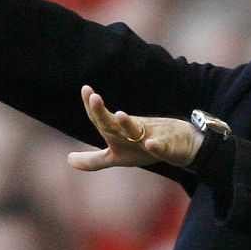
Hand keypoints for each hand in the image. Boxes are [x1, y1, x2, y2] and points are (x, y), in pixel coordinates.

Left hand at [68, 85, 203, 170]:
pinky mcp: (168, 148)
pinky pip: (162, 147)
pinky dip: (156, 145)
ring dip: (128, 123)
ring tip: (119, 114)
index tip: (86, 89)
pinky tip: (150, 144)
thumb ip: (93, 160)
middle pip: (114, 123)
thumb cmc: (144, 148)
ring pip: (137, 131)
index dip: (92, 108)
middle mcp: (132, 132)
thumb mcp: (117, 157)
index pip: (101, 120)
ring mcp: (151, 137)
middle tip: (94, 97)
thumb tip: (68, 160)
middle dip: (103, 112)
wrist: (181, 145)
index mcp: (119, 134)